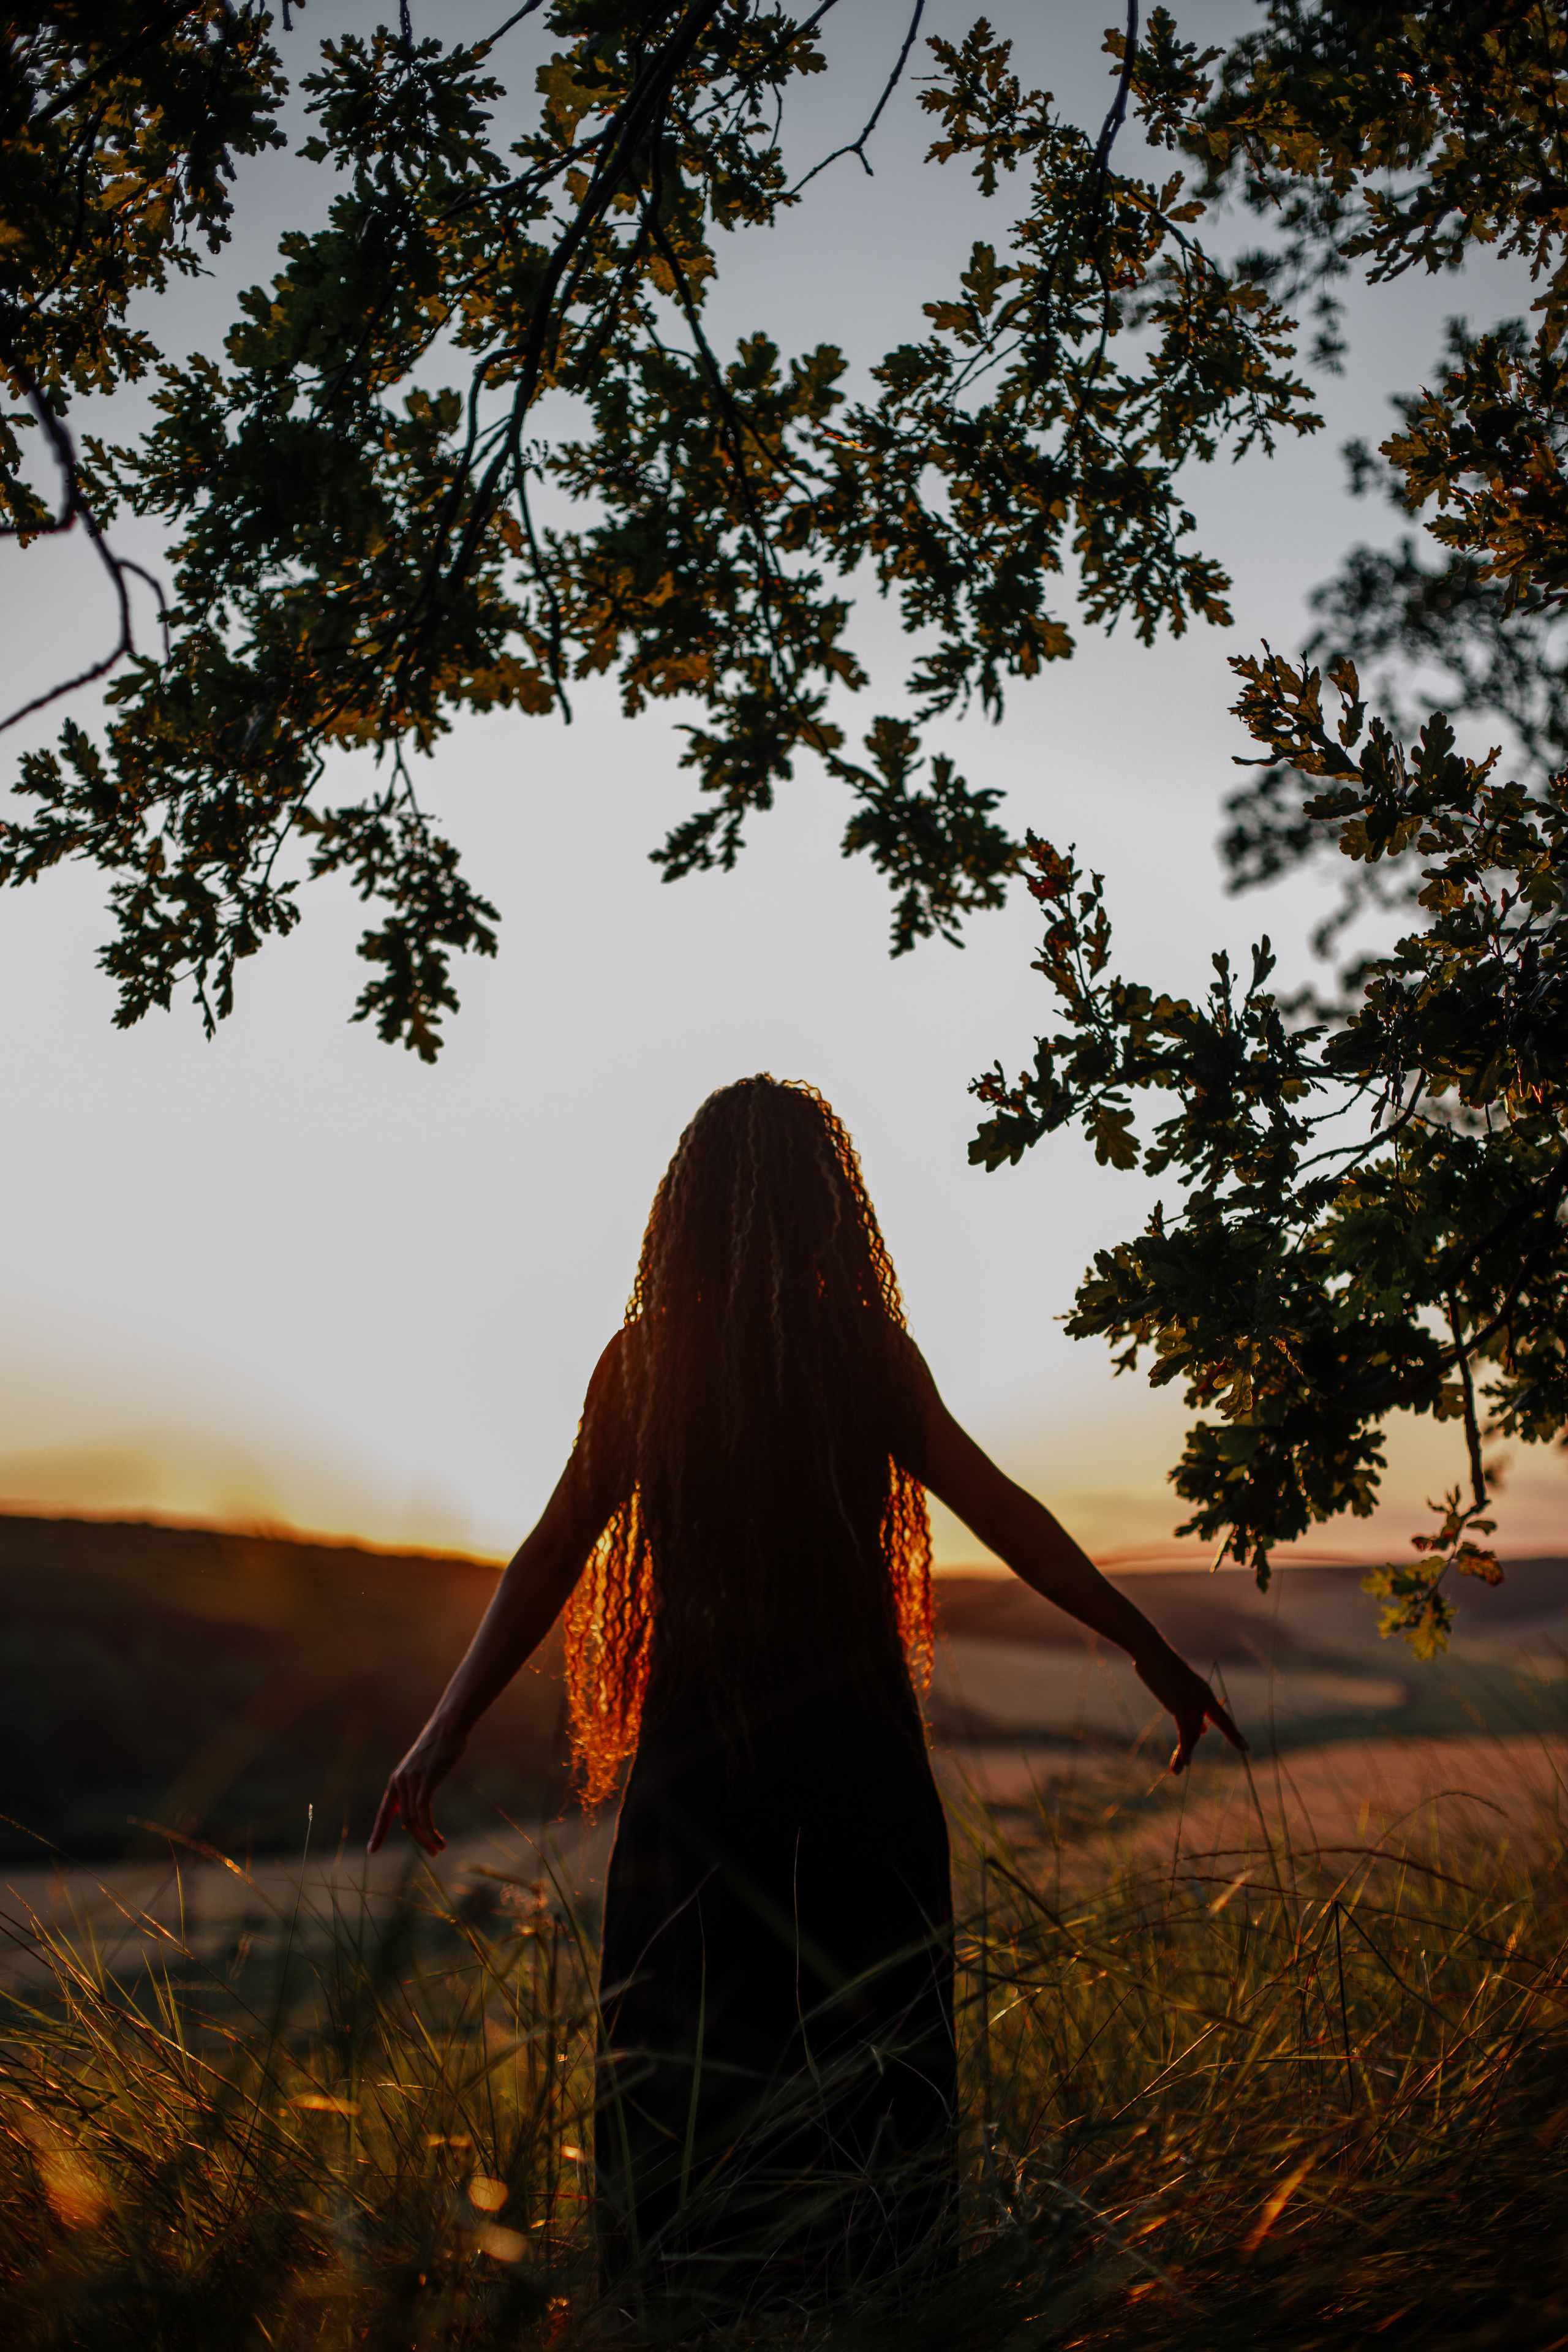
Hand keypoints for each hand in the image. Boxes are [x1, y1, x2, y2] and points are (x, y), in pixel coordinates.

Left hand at [368, 1716, 467, 1855]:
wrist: (448, 1726)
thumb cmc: (439, 1747)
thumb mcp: (422, 1769)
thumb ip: (417, 1787)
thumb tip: (418, 1810)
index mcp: (396, 1780)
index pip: (384, 1812)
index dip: (379, 1832)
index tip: (372, 1850)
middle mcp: (399, 1781)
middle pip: (404, 1820)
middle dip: (417, 1840)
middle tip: (433, 1853)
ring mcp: (412, 1779)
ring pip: (414, 1819)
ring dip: (426, 1838)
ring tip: (439, 1849)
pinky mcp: (426, 1778)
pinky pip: (424, 1811)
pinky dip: (430, 1829)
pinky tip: (438, 1839)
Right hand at [1134, 1643, 1247, 1774]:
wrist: (1149, 1648)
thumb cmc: (1159, 1666)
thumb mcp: (1178, 1689)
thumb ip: (1189, 1708)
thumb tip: (1202, 1730)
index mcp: (1203, 1692)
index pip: (1222, 1716)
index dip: (1233, 1732)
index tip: (1246, 1746)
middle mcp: (1202, 1696)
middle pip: (1214, 1724)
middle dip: (1225, 1738)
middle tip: (1229, 1754)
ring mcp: (1192, 1699)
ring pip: (1194, 1733)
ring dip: (1185, 1754)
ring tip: (1177, 1771)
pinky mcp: (1178, 1702)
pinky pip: (1185, 1731)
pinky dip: (1184, 1748)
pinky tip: (1183, 1761)